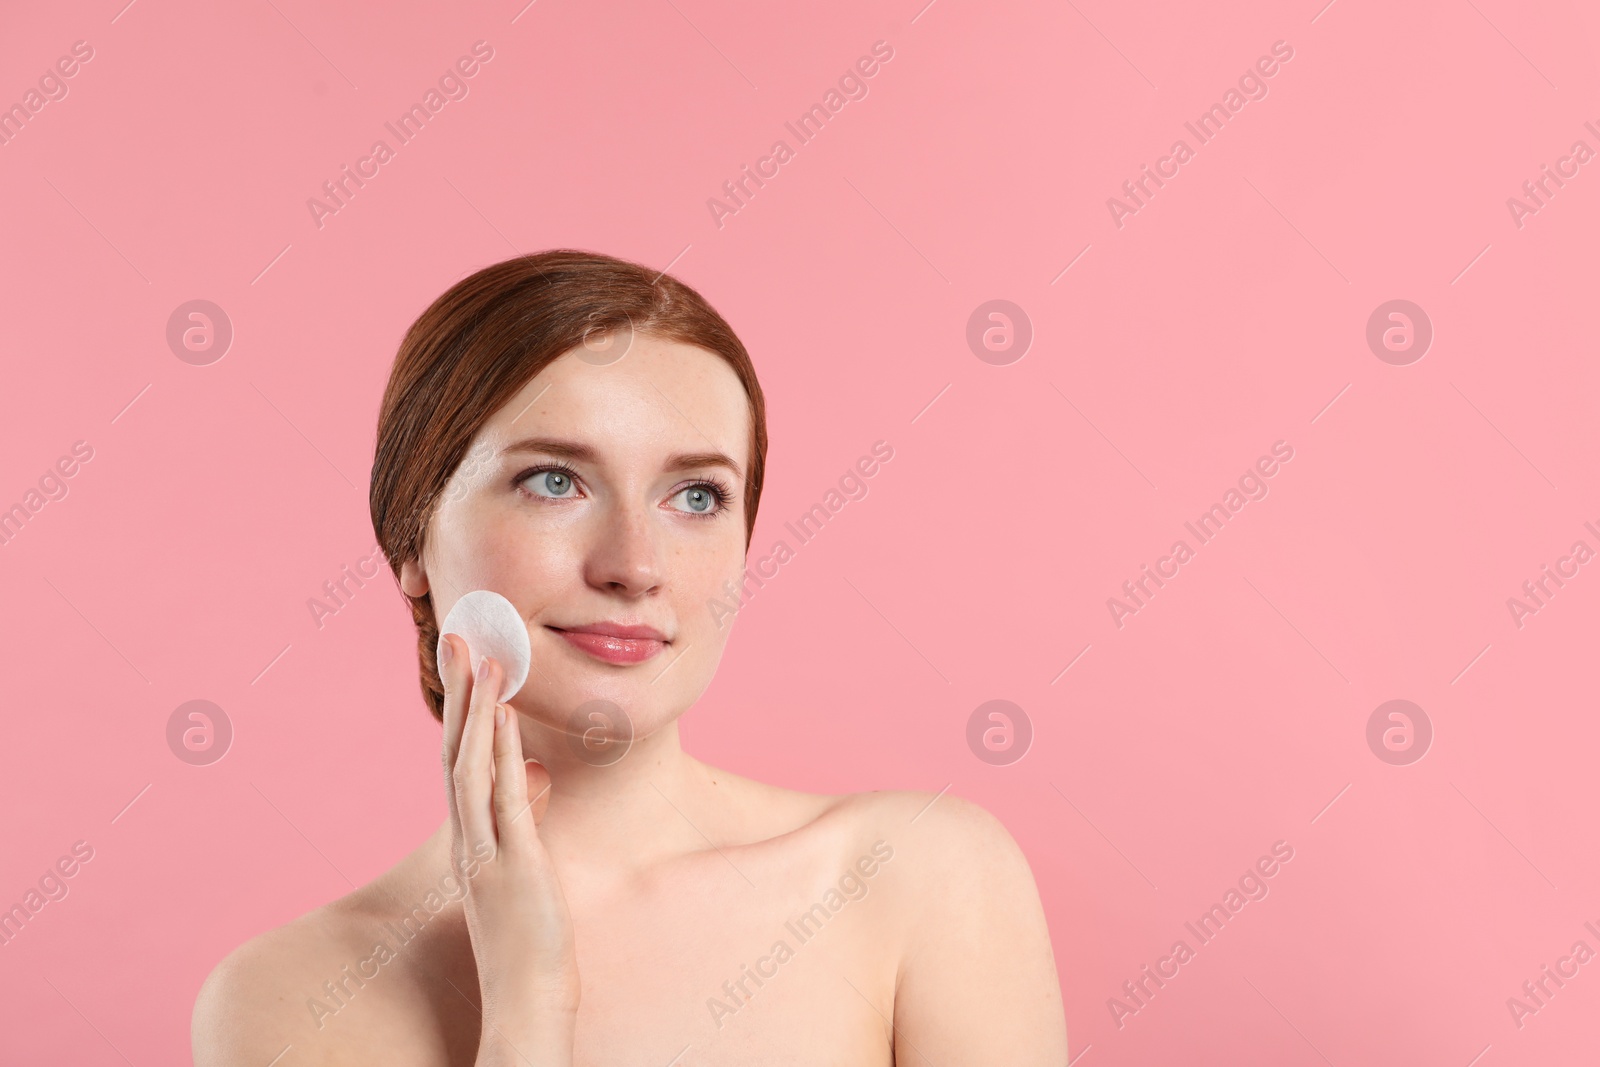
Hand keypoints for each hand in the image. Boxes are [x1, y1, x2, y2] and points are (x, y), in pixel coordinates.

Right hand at [438, 633, 579, 1064]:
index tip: (463, 663)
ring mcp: (486, 854)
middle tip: (455, 636)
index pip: (460, 762)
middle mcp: (468, 841)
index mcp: (470, 841)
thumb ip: (525, 819)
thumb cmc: (529, 945)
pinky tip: (506, 717)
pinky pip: (504, 800)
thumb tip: (538, 774)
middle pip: (456, 751)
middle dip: (457, 693)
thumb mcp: (528, 868)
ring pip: (473, 767)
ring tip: (483, 658)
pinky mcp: (514, 868)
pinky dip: (504, 754)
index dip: (460, 710)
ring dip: (478, 710)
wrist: (524, 1005)